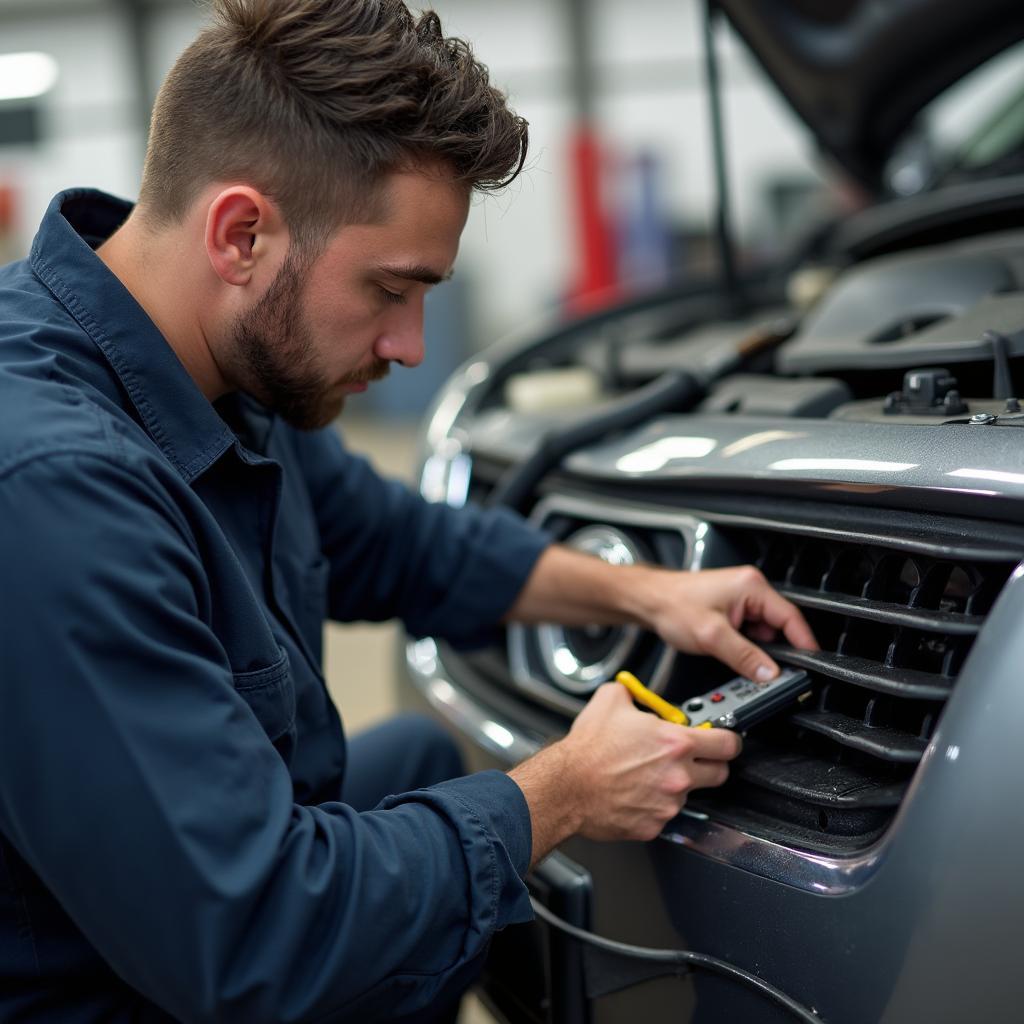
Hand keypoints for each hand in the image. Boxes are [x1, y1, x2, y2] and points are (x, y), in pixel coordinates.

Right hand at [510, 683, 741, 857]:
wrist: (566, 786)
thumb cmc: (587, 749)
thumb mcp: (611, 701)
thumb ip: (634, 693)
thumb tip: (637, 694)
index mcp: (675, 743)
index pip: (727, 743)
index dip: (728, 739)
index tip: (723, 739)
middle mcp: (678, 775)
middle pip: (720, 773)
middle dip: (710, 764)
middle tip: (693, 758)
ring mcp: (668, 803)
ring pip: (689, 794)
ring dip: (676, 784)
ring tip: (648, 774)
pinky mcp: (654, 825)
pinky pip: (664, 814)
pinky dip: (654, 804)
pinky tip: (635, 792)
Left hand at [638, 565, 818, 681]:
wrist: (648, 600)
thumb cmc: (673, 605)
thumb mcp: (712, 636)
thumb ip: (744, 656)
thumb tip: (769, 673)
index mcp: (752, 586)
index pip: (791, 617)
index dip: (804, 643)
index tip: (811, 665)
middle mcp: (750, 589)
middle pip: (779, 626)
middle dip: (776, 650)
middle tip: (773, 673)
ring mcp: (741, 600)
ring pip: (763, 633)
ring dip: (757, 649)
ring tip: (741, 660)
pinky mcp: (732, 610)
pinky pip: (749, 632)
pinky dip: (746, 646)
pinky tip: (733, 654)